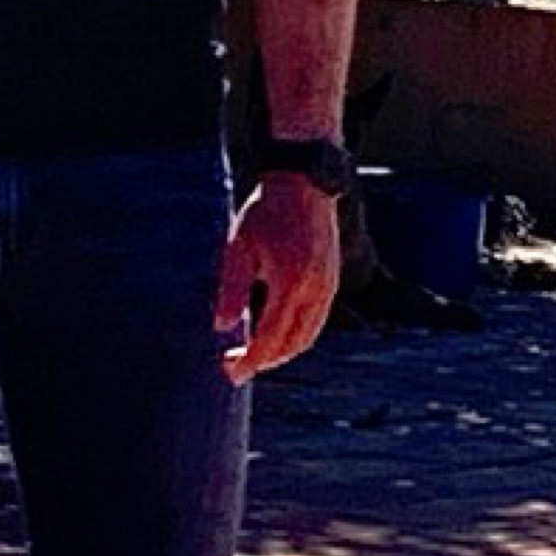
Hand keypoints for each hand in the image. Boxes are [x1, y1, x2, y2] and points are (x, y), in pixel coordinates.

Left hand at [215, 172, 340, 384]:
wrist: (302, 183)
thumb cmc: (265, 212)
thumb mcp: (239, 247)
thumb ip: (231, 289)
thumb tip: (222, 327)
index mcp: (290, 284)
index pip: (270, 339)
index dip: (250, 361)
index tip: (229, 372)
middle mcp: (315, 291)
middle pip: (292, 345)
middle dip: (265, 361)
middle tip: (236, 366)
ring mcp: (328, 287)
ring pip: (307, 337)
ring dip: (282, 352)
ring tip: (254, 355)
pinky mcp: (333, 281)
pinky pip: (316, 321)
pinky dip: (297, 336)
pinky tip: (277, 334)